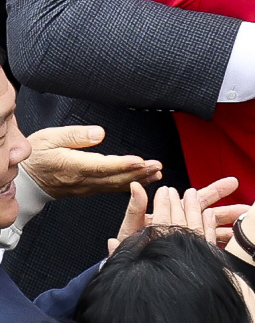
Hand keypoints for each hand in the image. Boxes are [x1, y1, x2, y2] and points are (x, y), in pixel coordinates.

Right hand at [23, 125, 162, 197]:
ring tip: (156, 173)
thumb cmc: (38, 156)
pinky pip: (112, 188)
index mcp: (74, 166)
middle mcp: (83, 179)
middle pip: (115, 178)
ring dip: (138, 180)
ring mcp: (87, 187)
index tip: (141, 161)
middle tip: (157, 166)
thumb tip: (99, 133)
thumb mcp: (50, 138)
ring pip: (116, 185)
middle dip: (139, 173)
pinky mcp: (89, 189)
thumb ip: (76, 135)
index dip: (124, 164)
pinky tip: (142, 181)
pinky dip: (130, 185)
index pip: (103, 166)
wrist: (28, 180)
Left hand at [108, 177, 246, 253]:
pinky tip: (239, 246)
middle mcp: (182, 229)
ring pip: (213, 234)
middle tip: (252, 207)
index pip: (196, 201)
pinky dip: (223, 248)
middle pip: (211, 216)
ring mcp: (187, 245)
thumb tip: (135, 186)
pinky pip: (208, 251)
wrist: (128, 280)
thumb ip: (135, 209)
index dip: (215, 192)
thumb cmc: (127, 252)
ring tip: (250, 228)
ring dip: (231, 230)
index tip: (233, 183)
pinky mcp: (190, 258)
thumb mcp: (130, 229)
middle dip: (231, 209)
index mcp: (171, 218)